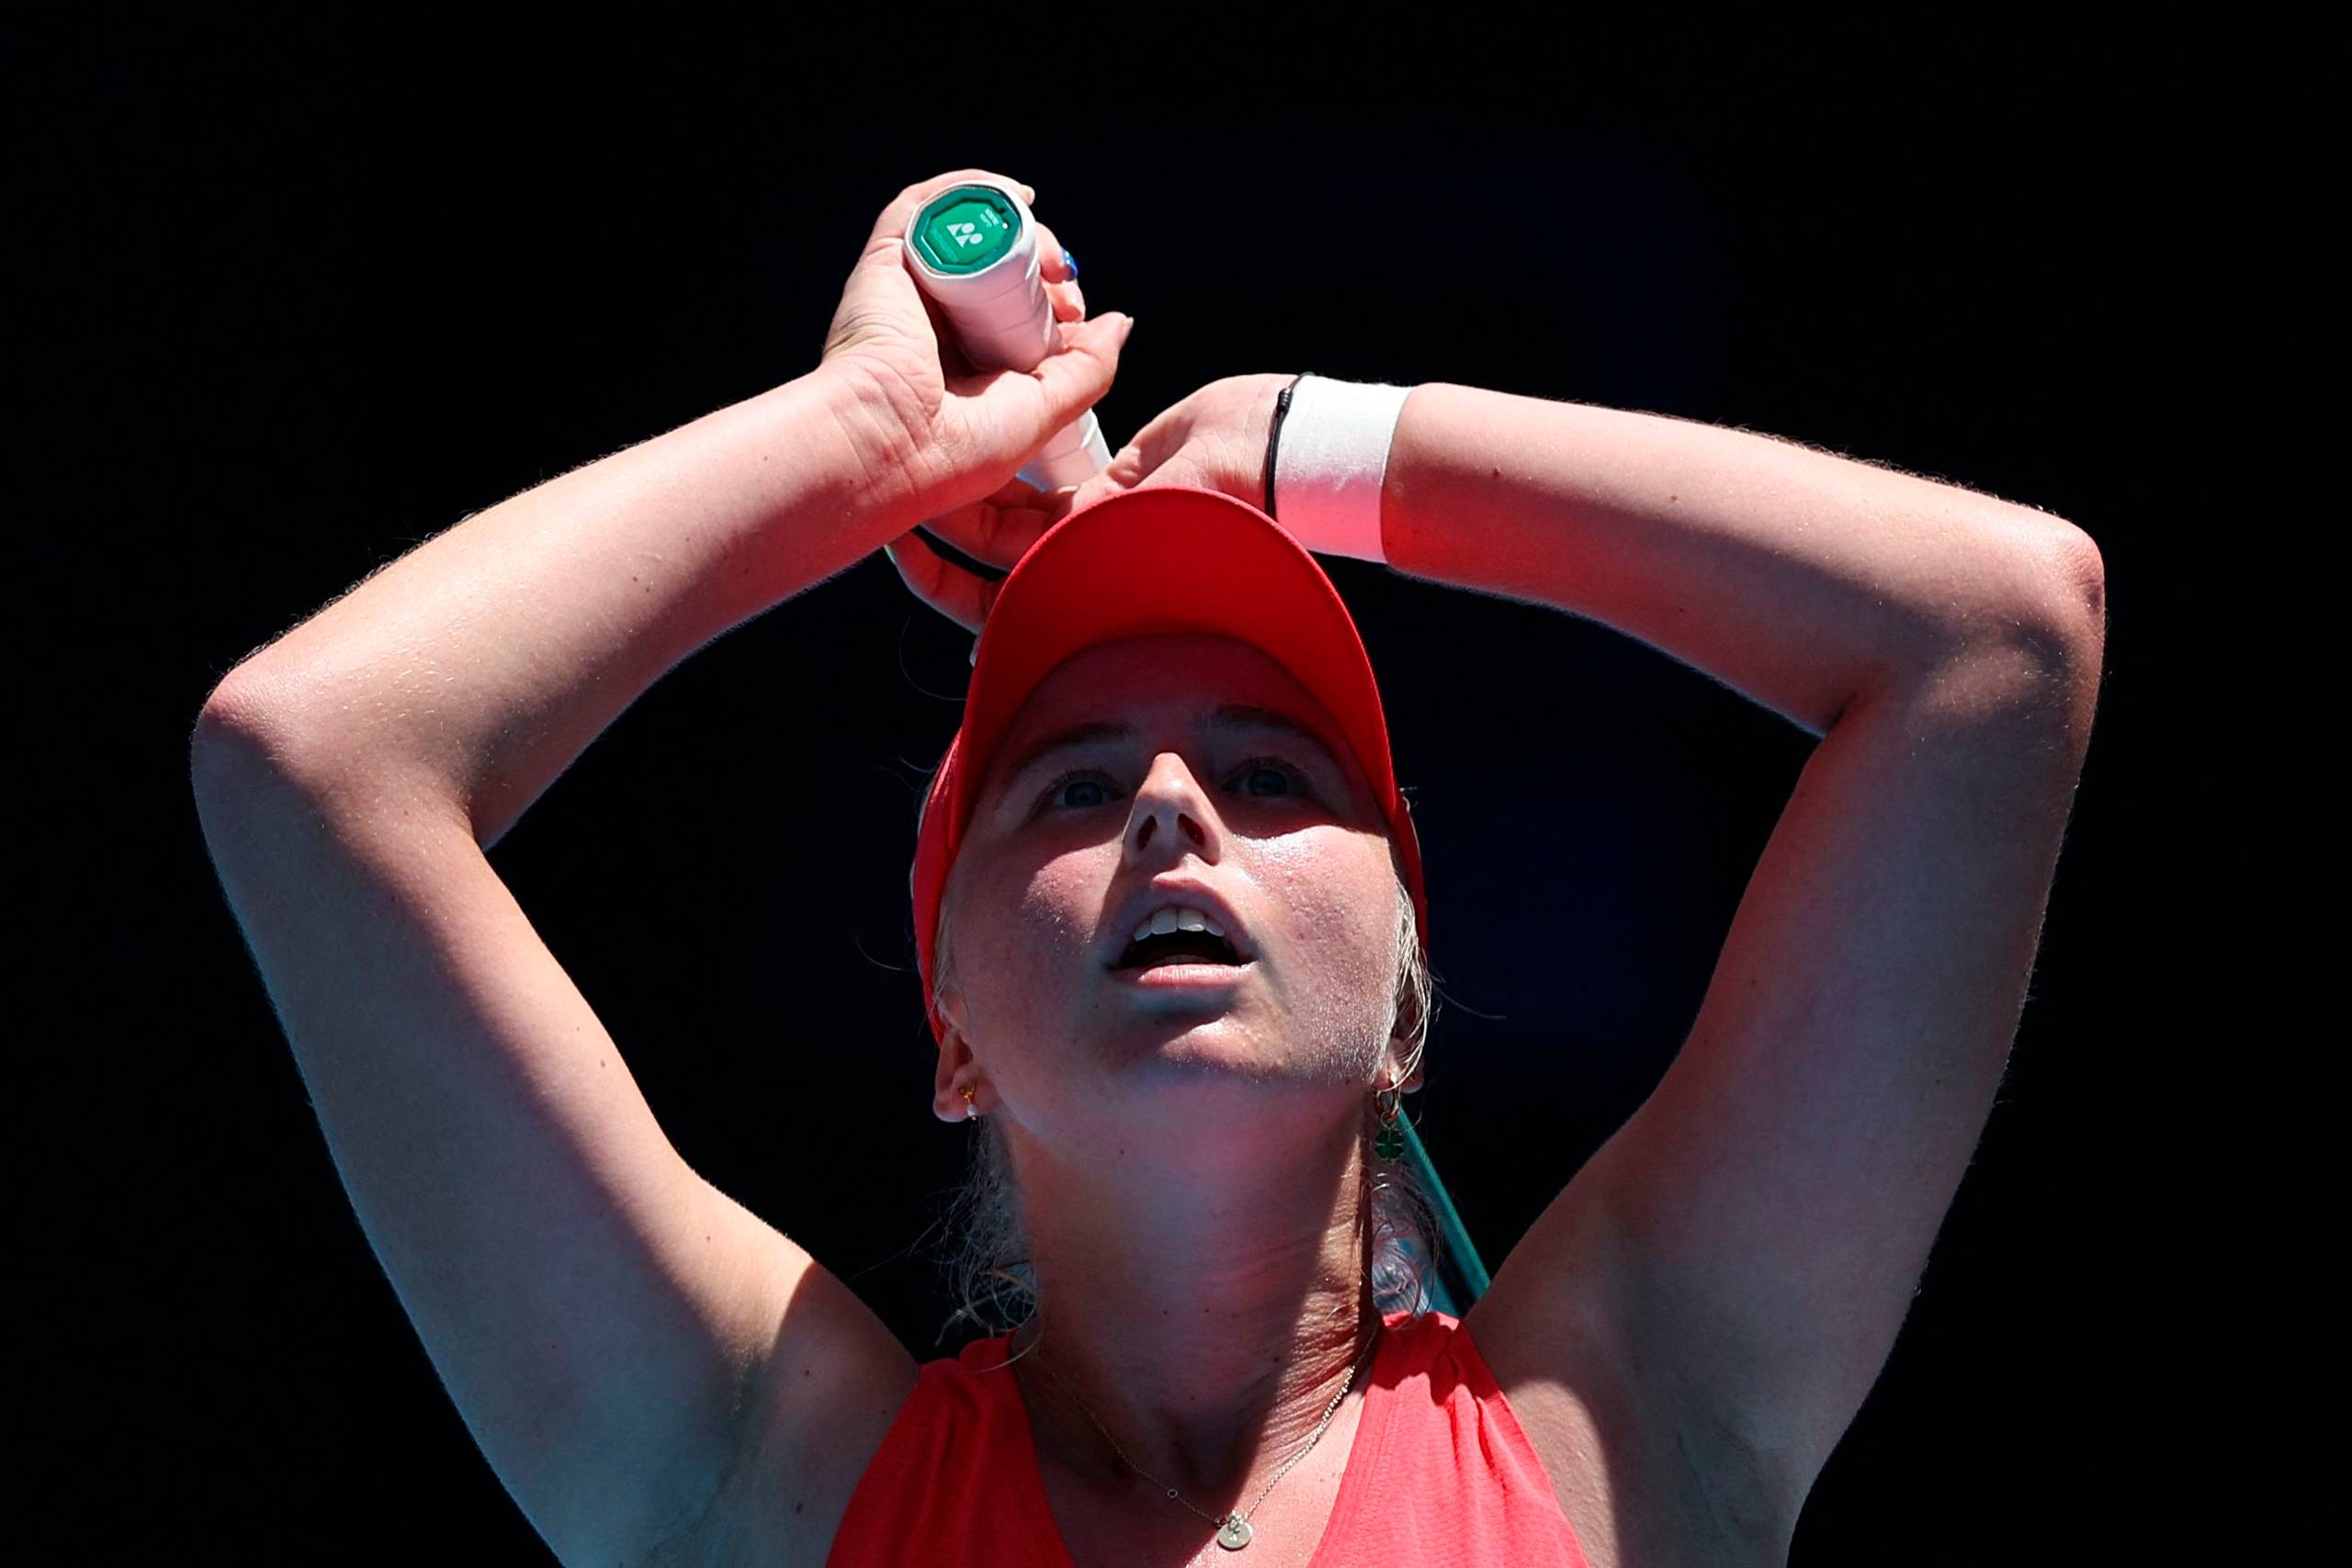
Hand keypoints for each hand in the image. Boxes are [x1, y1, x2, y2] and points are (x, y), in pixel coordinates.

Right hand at [819, 168, 1134, 542]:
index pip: (1014, 308)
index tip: (1076, 314)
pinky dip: (970, 188)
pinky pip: (924, 206)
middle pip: (996, 266)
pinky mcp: (886, 263)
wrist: (889, 448)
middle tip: (1066, 285)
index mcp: (964, 363)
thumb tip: (1118, 322)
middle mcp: (934, 323)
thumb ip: (1087, 369)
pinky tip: (1013, 196)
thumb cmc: (955, 452)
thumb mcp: (1044, 411)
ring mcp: (909, 290)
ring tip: (1049, 255)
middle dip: (1041, 263)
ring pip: (970, 235)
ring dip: (1018, 228)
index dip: (1051, 300)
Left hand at [881, 373, 1296, 662]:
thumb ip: (1075, 545)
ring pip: (1007, 512)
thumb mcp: (1136, 526)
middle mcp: (1076, 563)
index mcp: (1078, 589)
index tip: (902, 546)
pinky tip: (979, 429)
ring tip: (930, 444)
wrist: (1271, 452)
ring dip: (971, 482)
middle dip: (943, 519)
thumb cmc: (1217, 503)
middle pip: (985, 553)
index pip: (987, 603)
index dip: (939, 581)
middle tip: (901, 477)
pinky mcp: (1101, 486)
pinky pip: (1039, 480)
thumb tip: (1001, 612)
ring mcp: (1087, 524)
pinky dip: (1010, 459)